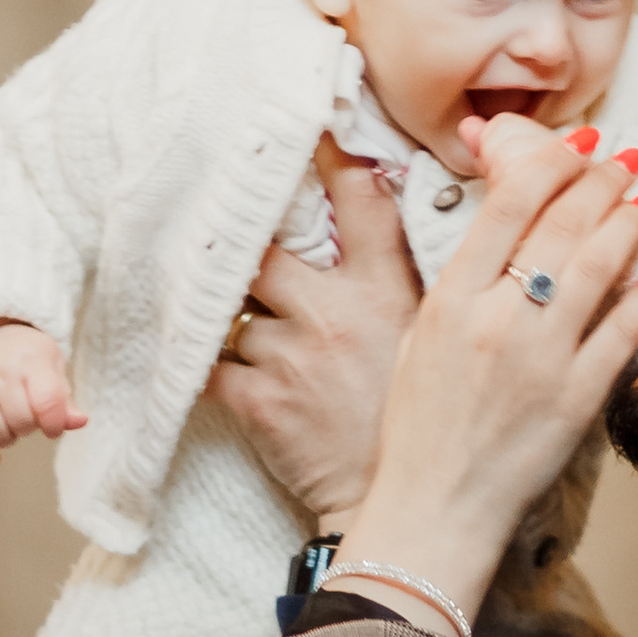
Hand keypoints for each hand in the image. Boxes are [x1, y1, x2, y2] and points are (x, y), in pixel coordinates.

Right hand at [0, 320, 85, 465]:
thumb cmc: (26, 355)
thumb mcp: (52, 364)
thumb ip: (64, 398)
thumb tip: (80, 422)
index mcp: (30, 359)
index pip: (47, 403)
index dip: (54, 424)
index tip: (53, 426)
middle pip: (21, 421)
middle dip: (30, 428)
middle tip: (29, 417)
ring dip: (8, 439)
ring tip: (11, 424)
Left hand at [213, 141, 419, 526]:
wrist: (404, 505)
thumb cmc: (416, 418)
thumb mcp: (431, 334)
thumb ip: (413, 272)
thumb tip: (400, 209)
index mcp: (386, 288)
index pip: (357, 198)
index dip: (326, 158)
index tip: (306, 130)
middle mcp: (333, 311)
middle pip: (265, 247)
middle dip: (247, 242)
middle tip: (229, 231)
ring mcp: (290, 354)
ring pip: (235, 308)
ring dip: (236, 315)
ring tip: (238, 319)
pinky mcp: (257, 399)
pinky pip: (209, 362)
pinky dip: (206, 362)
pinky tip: (210, 362)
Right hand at [329, 116, 637, 636]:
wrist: (433, 509)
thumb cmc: (417, 426)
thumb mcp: (417, 338)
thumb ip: (458, 283)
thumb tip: (499, 230)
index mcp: (450, 300)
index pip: (508, 205)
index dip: (549, 161)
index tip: (575, 142)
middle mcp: (497, 321)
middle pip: (560, 226)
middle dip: (598, 182)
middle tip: (622, 159)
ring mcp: (540, 361)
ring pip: (598, 270)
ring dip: (624, 227)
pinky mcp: (576, 401)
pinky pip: (620, 336)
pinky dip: (637, 302)